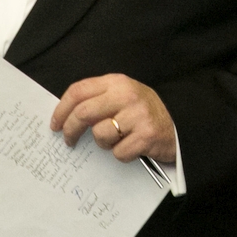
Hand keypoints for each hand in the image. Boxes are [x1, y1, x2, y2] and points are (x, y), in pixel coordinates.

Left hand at [51, 75, 176, 165]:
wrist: (181, 125)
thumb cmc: (145, 112)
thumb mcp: (124, 96)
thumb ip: (99, 99)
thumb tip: (66, 115)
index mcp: (117, 82)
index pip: (79, 90)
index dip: (61, 108)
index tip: (55, 124)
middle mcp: (127, 95)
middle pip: (83, 112)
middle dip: (70, 130)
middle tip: (69, 141)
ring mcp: (137, 115)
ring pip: (100, 135)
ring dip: (103, 144)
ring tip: (117, 140)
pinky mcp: (146, 136)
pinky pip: (118, 152)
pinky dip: (121, 155)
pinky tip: (132, 148)